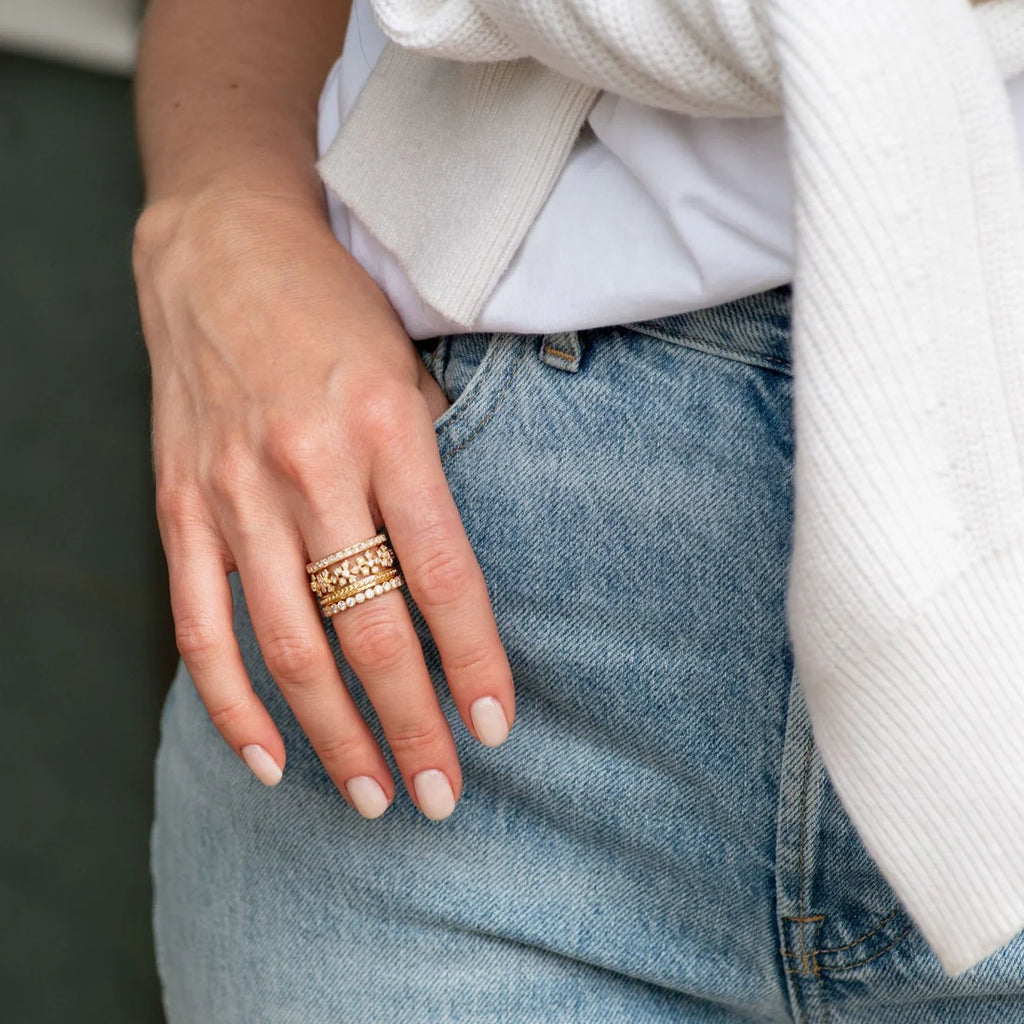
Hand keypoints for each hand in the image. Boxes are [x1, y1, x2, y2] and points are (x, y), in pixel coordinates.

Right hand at [134, 189, 514, 819]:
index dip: (473, 660)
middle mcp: (309, 469)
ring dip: (333, 734)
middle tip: (442, 796)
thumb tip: (453, 570)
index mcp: (385, 428)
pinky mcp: (181, 508)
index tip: (496, 726)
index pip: (443, 574)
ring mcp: (235, 495)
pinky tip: (268, 758)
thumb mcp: (408, 368)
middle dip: (411, 725)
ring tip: (373, 795)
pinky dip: (230, 704)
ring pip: (287, 646)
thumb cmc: (331, 311)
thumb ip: (433, 465)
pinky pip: (201, 626)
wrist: (220, 253)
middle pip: (368, 628)